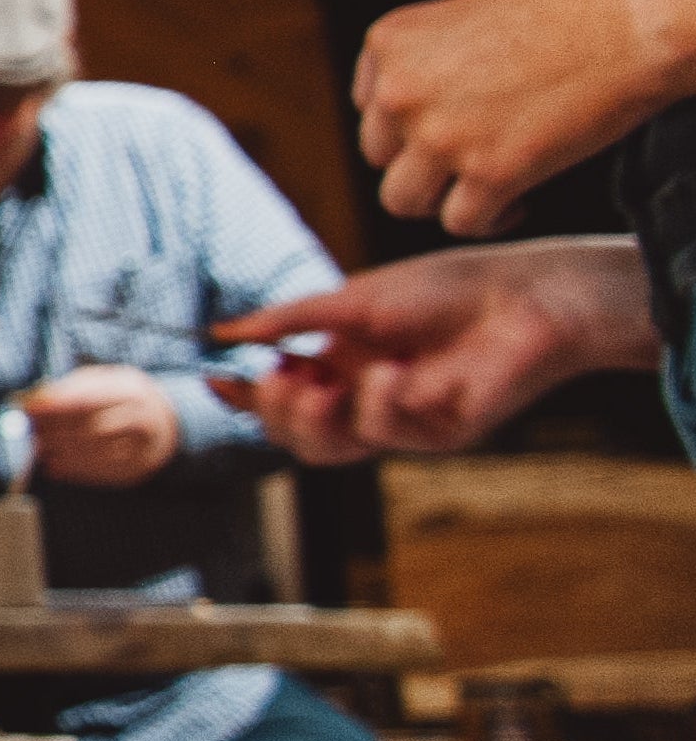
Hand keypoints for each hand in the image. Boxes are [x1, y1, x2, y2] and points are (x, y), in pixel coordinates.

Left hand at [20, 364, 179, 486]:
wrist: (160, 422)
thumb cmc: (115, 397)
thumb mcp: (97, 383)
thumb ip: (65, 391)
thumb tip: (30, 403)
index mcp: (130, 391)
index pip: (89, 399)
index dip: (57, 406)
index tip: (30, 409)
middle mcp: (141, 419)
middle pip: (93, 428)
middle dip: (57, 432)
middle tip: (33, 433)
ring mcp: (142, 447)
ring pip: (97, 453)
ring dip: (63, 453)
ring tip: (41, 449)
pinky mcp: (135, 470)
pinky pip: (101, 473)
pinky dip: (73, 471)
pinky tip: (54, 466)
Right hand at [210, 238, 659, 463]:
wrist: (522, 297)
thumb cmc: (442, 289)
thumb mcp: (351, 299)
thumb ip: (289, 320)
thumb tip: (223, 331)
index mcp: (339, 366)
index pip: (278, 395)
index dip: (244, 395)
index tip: (217, 378)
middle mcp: (362, 398)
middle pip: (294, 436)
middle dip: (273, 413)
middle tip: (277, 379)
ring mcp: (398, 421)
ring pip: (328, 451)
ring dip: (312, 419)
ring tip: (320, 385)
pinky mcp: (436, 436)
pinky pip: (385, 436)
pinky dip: (378, 403)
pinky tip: (392, 370)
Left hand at [353, 0, 695, 235]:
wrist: (633, 17)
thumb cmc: (568, 11)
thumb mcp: (465, 20)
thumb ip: (423, 67)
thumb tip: (409, 128)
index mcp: (389, 43)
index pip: (370, 110)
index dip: (411, 125)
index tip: (451, 124)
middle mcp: (399, 90)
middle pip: (380, 157)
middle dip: (423, 164)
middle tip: (472, 158)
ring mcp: (439, 135)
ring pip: (403, 200)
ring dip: (444, 199)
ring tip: (488, 186)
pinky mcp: (489, 173)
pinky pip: (460, 223)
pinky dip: (491, 219)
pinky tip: (520, 199)